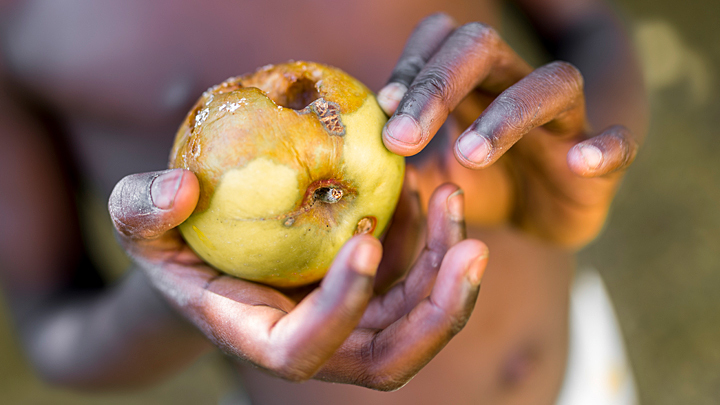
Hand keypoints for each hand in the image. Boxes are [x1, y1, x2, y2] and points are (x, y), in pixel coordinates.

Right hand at [108, 168, 487, 388]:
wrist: (213, 251)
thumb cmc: (174, 241)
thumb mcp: (138, 223)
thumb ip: (141, 210)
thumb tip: (179, 189)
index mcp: (259, 337)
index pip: (305, 350)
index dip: (340, 308)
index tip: (365, 241)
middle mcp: (316, 346)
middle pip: (388, 360)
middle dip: (437, 316)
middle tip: (472, 248)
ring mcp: (352, 326)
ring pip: (418, 325)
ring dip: (451, 275)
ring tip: (455, 199)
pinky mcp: (373, 298)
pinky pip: (419, 285)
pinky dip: (438, 247)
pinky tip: (436, 197)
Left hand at [376, 13, 639, 246]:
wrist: (540, 217)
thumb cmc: (480, 185)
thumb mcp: (431, 175)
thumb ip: (398, 165)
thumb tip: (344, 163)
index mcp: (470, 86)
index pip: (440, 41)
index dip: (412, 65)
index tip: (384, 108)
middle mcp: (515, 89)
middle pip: (483, 49)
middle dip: (438, 85)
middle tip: (403, 136)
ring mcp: (564, 121)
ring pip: (549, 84)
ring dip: (506, 114)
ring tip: (468, 153)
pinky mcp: (601, 161)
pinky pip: (618, 141)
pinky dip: (605, 147)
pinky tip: (581, 161)